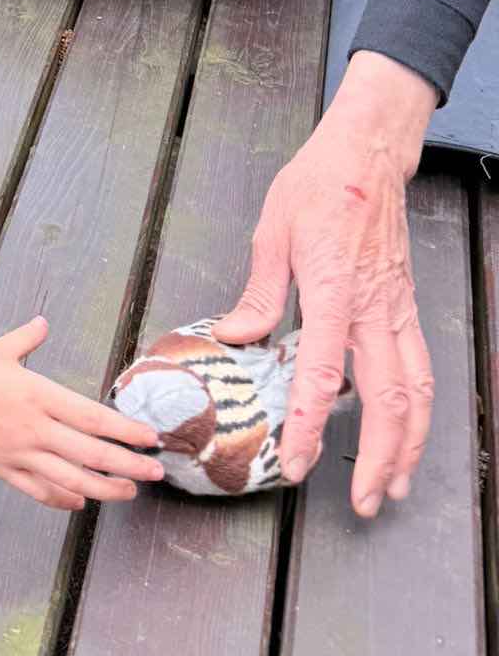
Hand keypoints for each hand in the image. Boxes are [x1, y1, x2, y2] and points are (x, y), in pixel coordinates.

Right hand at [0, 319, 163, 509]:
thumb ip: (27, 338)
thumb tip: (43, 322)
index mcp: (38, 393)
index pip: (92, 417)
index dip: (125, 430)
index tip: (150, 438)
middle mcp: (34, 427)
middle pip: (91, 453)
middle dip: (128, 465)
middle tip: (156, 473)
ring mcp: (19, 452)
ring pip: (72, 480)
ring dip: (105, 489)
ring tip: (129, 492)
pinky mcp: (3, 469)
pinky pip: (40, 491)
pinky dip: (64, 499)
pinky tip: (81, 501)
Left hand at [215, 52, 434, 515]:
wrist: (368, 153)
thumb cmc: (319, 185)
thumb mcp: (273, 229)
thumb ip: (258, 291)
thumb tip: (235, 337)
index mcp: (333, 289)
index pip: (321, 372)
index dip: (309, 424)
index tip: (297, 463)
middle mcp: (373, 308)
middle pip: (388, 399)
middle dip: (377, 458)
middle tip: (362, 501)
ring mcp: (397, 310)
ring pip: (416, 393)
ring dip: (406, 447)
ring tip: (391, 488)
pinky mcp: (406, 308)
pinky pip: (420, 371)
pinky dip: (417, 414)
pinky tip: (405, 438)